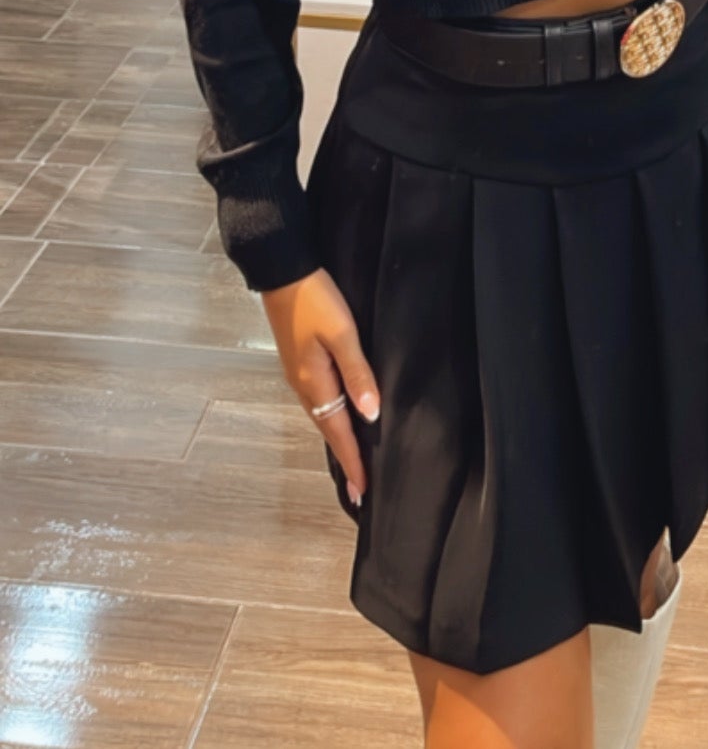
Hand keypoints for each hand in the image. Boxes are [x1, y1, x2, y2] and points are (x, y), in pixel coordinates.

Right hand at [260, 267, 380, 507]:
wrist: (282, 271)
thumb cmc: (315, 300)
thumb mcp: (342, 333)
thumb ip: (357, 372)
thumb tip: (370, 415)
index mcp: (314, 382)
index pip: (338, 432)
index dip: (353, 461)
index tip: (363, 492)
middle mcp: (304, 384)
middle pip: (328, 429)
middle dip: (345, 457)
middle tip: (360, 487)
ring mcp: (299, 372)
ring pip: (323, 414)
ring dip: (338, 438)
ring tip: (353, 459)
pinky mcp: (299, 360)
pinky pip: (319, 399)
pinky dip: (331, 416)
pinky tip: (340, 416)